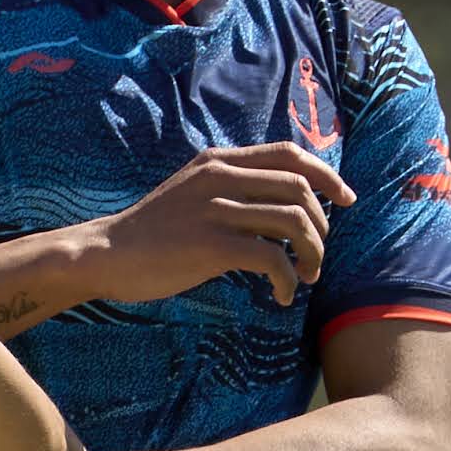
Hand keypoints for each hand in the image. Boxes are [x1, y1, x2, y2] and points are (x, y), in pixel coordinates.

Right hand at [76, 141, 357, 311]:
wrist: (105, 253)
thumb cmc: (151, 233)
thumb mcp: (191, 193)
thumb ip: (228, 189)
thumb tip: (278, 208)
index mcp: (218, 161)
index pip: (289, 154)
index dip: (326, 175)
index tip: (345, 200)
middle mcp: (219, 177)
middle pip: (300, 188)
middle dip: (322, 224)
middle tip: (317, 255)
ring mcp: (215, 209)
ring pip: (293, 222)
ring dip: (312, 253)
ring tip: (305, 277)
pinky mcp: (210, 245)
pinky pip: (271, 258)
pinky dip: (286, 280)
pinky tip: (281, 296)